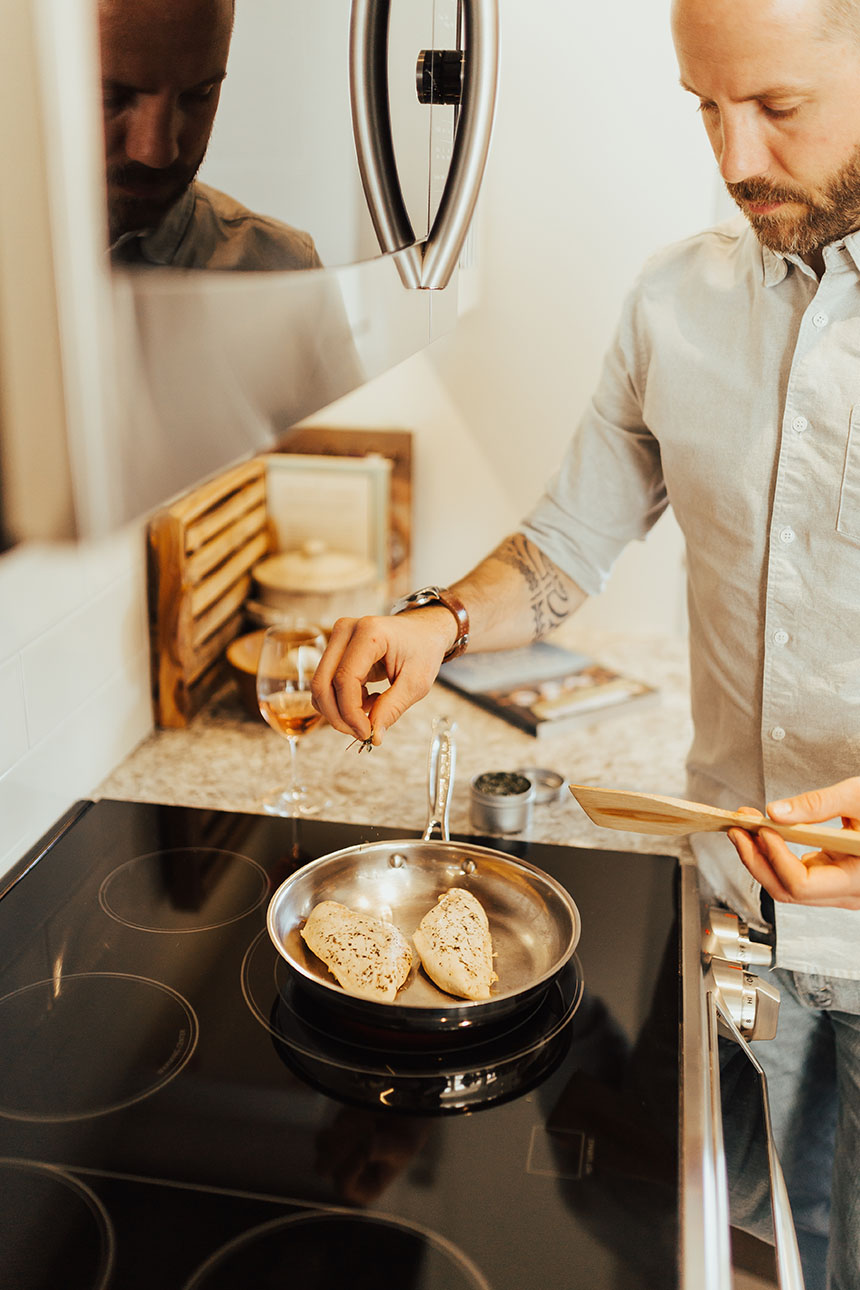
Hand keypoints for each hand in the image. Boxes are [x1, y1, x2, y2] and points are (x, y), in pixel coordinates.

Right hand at [310, 608, 455, 743]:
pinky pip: (326, 684)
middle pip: (323, 684)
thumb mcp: (416, 683)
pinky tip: (368, 699)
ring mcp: (337, 638)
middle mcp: (346, 630)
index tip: (367, 733)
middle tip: (363, 733)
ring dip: (339, 712)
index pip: (345, 679)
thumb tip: (373, 736)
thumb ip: (392, 708)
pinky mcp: (335, 649)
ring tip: (370, 713)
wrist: (424, 631)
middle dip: (339, 717)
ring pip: (320, 686)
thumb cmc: (423, 650)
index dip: (351, 713)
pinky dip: (342, 702)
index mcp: (369, 632)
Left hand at [727, 778, 859, 909]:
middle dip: (757, 859)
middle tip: (738, 830)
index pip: (801, 883)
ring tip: (745, 829)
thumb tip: (776, 811)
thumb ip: (819, 804)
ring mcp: (840, 889)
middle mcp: (849, 893)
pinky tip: (763, 834)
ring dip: (762, 859)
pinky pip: (798, 877)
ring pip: (789, 888)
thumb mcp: (859, 797)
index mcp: (859, 878)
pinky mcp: (833, 878)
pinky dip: (776, 857)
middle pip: (788, 891)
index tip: (761, 829)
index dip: (775, 857)